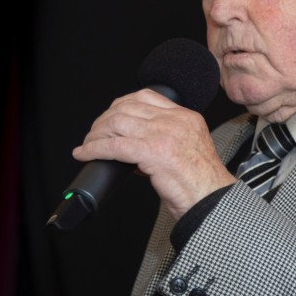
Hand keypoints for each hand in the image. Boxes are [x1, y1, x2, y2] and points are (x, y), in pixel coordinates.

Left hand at [72, 88, 235, 219]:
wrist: (211, 199)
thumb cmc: (202, 183)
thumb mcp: (188, 150)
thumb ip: (166, 140)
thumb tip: (134, 147)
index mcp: (186, 117)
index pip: (147, 96)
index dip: (121, 104)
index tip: (110, 115)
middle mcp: (175, 121)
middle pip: (127, 108)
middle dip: (104, 120)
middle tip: (94, 133)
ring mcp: (164, 134)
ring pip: (117, 123)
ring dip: (96, 134)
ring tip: (88, 144)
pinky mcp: (152, 152)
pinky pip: (114, 146)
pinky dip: (94, 149)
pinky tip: (84, 154)